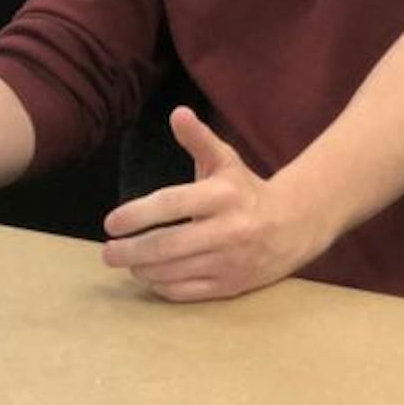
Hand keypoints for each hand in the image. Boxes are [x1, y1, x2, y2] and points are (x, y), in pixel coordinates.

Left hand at [100, 107, 330, 302]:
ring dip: (143, 269)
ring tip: (124, 261)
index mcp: (222, 195)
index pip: (172, 204)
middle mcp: (228, 230)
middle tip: (108, 252)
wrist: (295, 226)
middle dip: (132, 251)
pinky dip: (163, 287)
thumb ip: (199, 139)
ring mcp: (230, 261)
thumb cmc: (247, 190)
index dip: (138, 214)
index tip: (110, 222)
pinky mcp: (232, 286)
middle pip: (169, 245)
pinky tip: (149, 277)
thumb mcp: (225, 160)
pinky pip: (189, 292)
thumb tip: (177, 112)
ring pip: (176, 271)